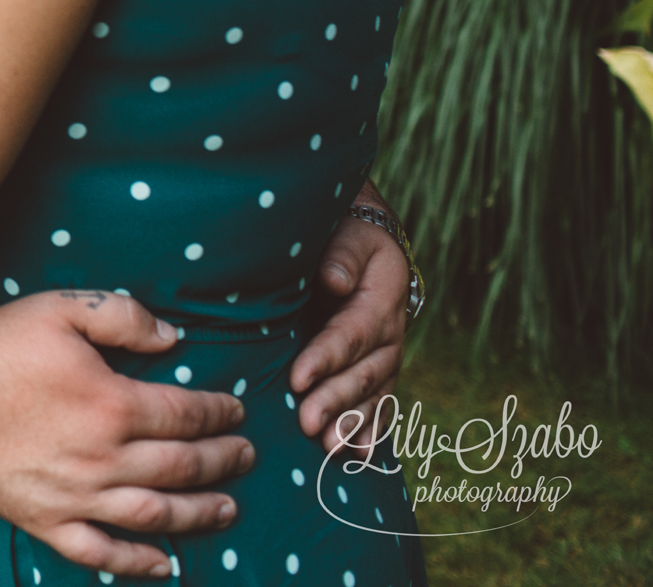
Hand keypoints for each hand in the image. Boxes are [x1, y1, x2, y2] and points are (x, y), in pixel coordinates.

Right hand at [0, 291, 250, 579]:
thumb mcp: (62, 309)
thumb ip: (124, 318)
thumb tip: (175, 338)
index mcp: (113, 404)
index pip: (187, 415)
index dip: (220, 413)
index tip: (236, 410)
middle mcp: (102, 458)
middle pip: (183, 467)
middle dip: (224, 460)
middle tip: (246, 455)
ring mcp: (74, 496)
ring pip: (156, 514)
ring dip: (200, 514)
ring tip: (228, 509)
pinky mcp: (44, 519)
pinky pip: (101, 552)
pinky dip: (138, 564)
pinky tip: (166, 564)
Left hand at [288, 184, 409, 455]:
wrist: (368, 239)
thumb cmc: (347, 233)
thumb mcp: (349, 233)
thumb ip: (342, 255)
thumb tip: (332, 280)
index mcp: (380, 299)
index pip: (350, 333)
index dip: (326, 358)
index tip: (298, 379)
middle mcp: (390, 333)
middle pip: (363, 372)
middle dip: (336, 401)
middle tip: (308, 424)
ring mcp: (388, 354)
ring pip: (373, 393)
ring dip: (353, 423)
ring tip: (331, 449)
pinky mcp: (381, 367)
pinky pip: (381, 401)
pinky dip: (373, 428)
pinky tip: (361, 455)